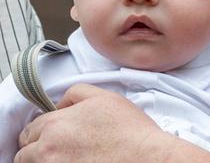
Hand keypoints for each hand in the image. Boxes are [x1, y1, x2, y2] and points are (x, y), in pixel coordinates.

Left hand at [15, 84, 209, 162]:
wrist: (145, 157)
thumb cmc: (130, 130)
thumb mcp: (106, 97)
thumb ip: (78, 93)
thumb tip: (61, 103)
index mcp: (56, 124)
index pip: (32, 127)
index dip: (42, 129)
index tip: (52, 134)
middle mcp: (49, 149)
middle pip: (26, 149)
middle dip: (37, 146)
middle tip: (57, 147)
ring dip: (42, 160)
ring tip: (65, 157)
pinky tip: (72, 162)